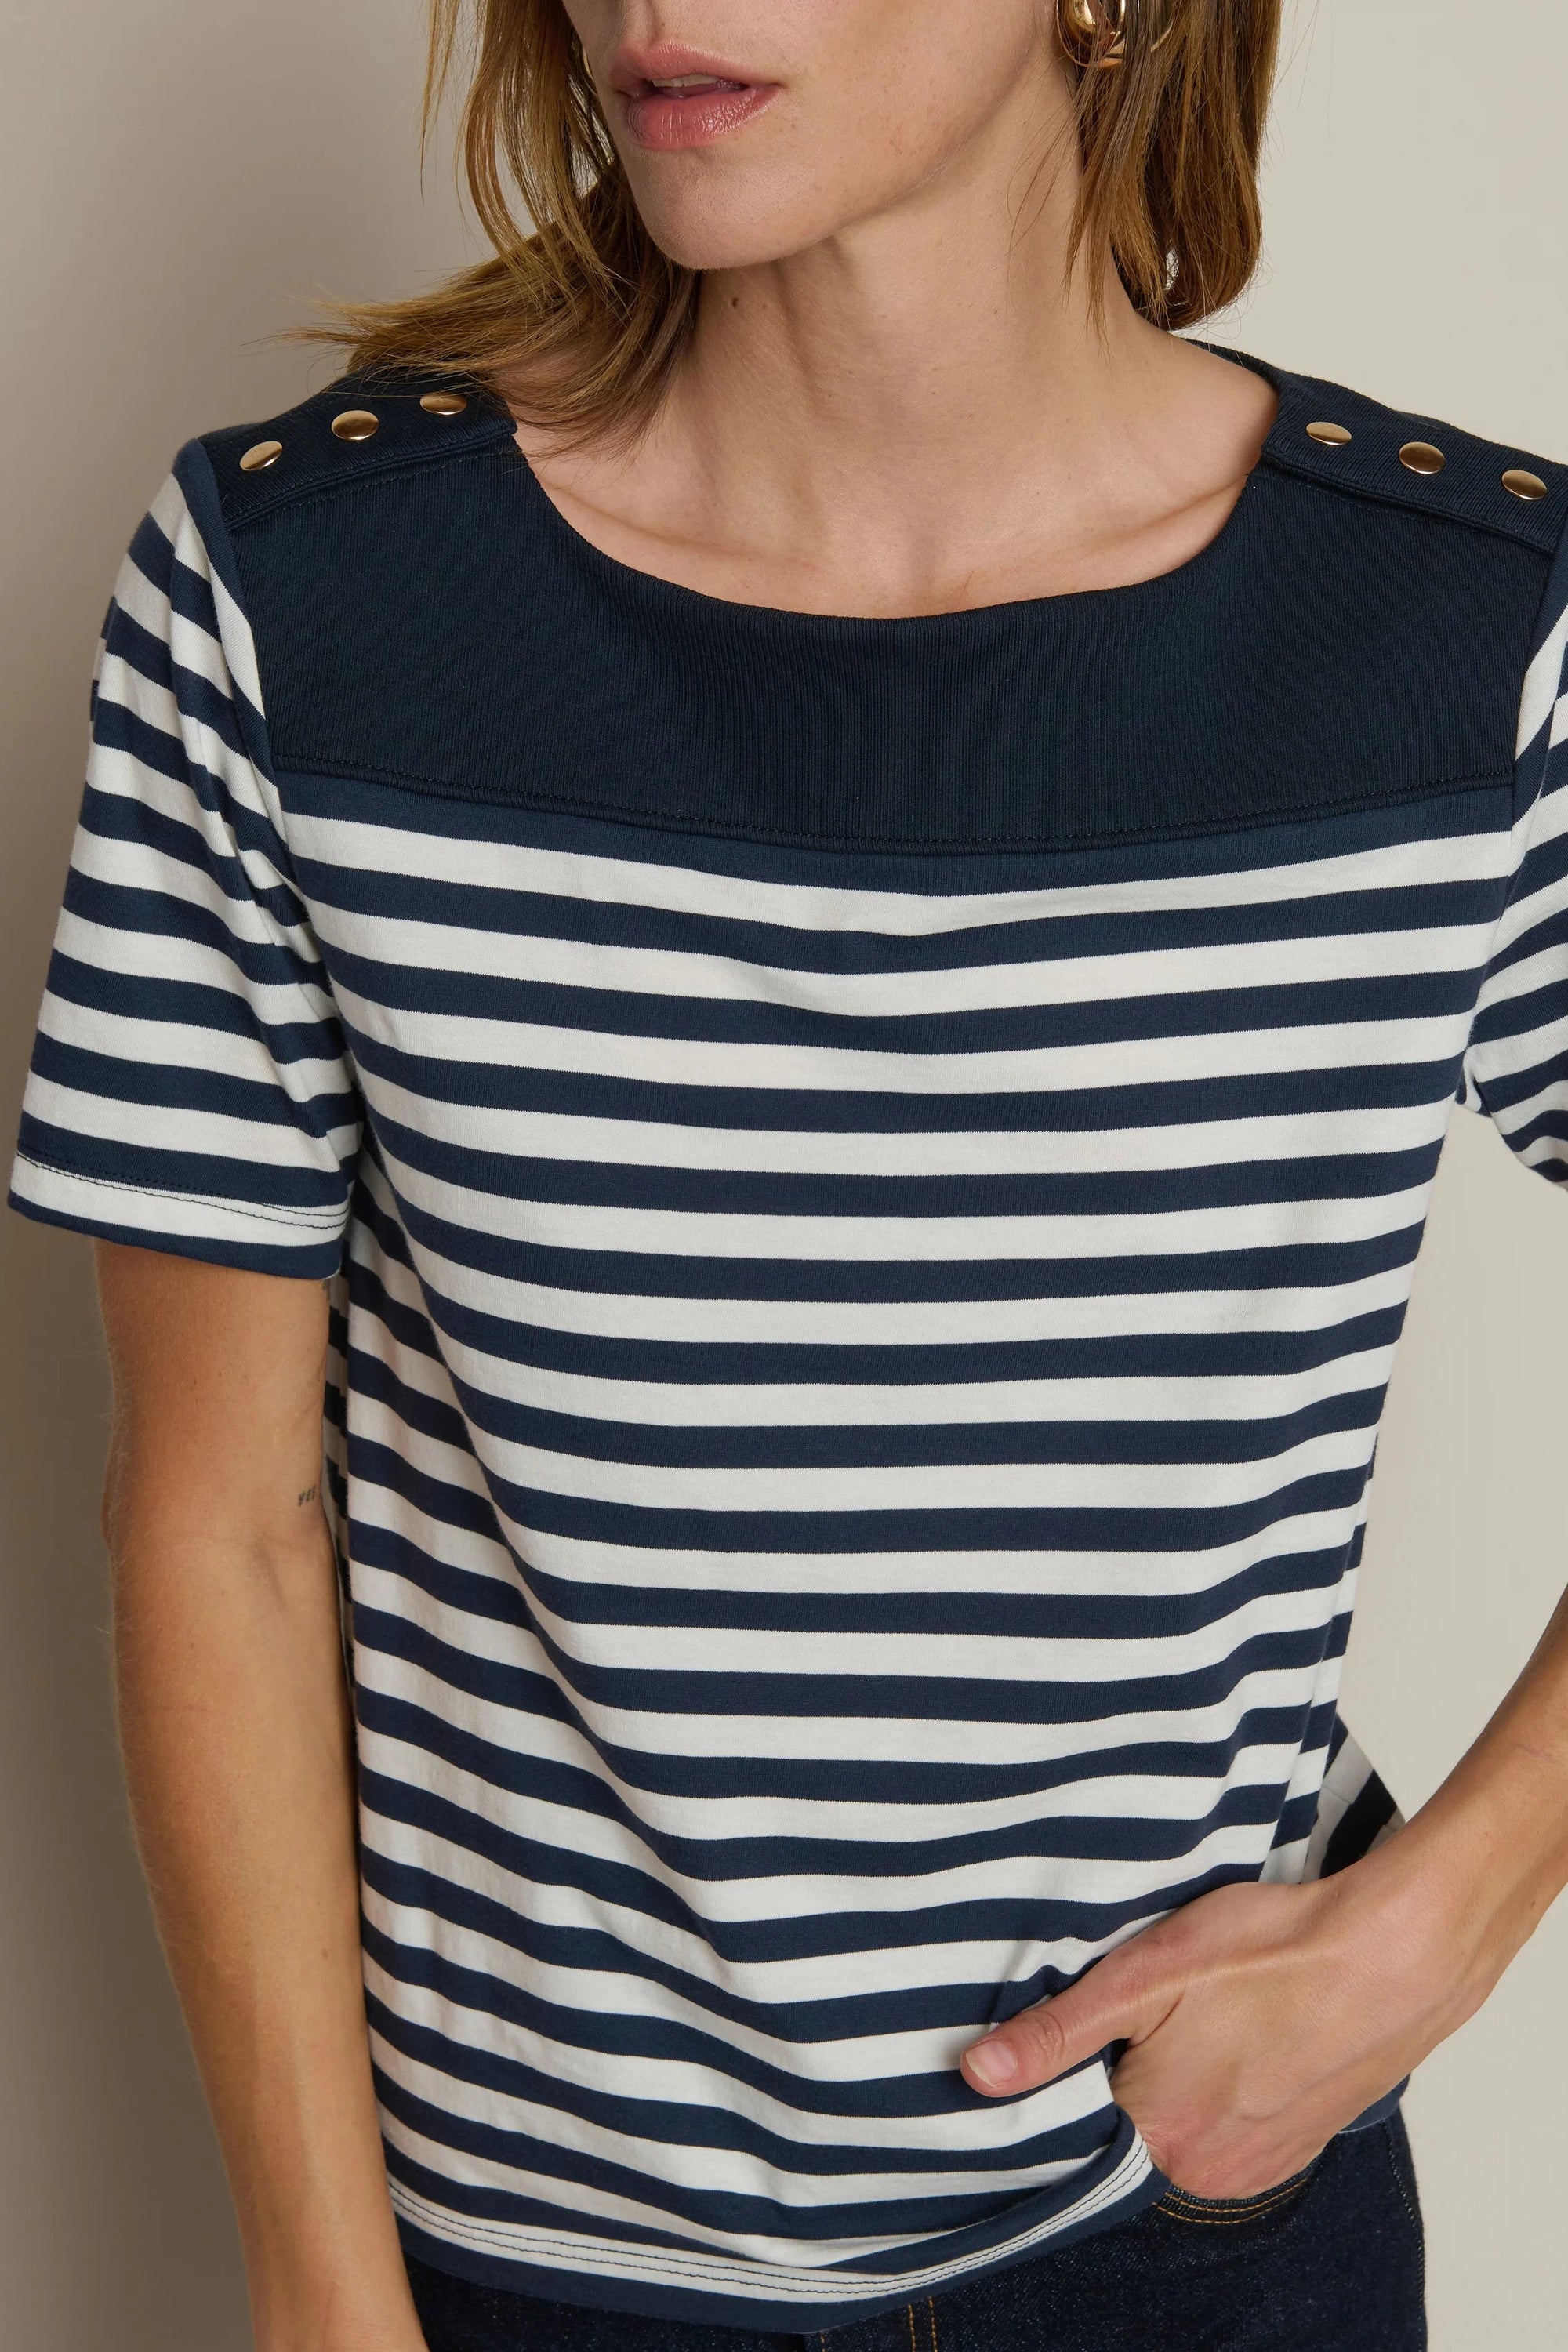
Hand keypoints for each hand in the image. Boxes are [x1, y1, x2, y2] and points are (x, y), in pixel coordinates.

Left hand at [958, 1841, 1502, 2198]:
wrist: (1395, 1955)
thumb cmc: (1274, 1954)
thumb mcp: (1144, 1975)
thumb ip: (1057, 2033)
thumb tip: (977, 2075)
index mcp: (1159, 2139)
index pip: (1075, 2119)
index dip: (1065, 2066)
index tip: (1074, 2022)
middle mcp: (1208, 2170)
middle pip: (1129, 2121)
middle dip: (1123, 2064)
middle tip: (1146, 1999)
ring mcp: (1261, 2160)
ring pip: (1184, 2116)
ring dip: (1178, 2070)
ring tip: (1195, 2007)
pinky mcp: (1300, 2138)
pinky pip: (1235, 2118)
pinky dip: (1226, 2079)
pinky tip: (1236, 2026)